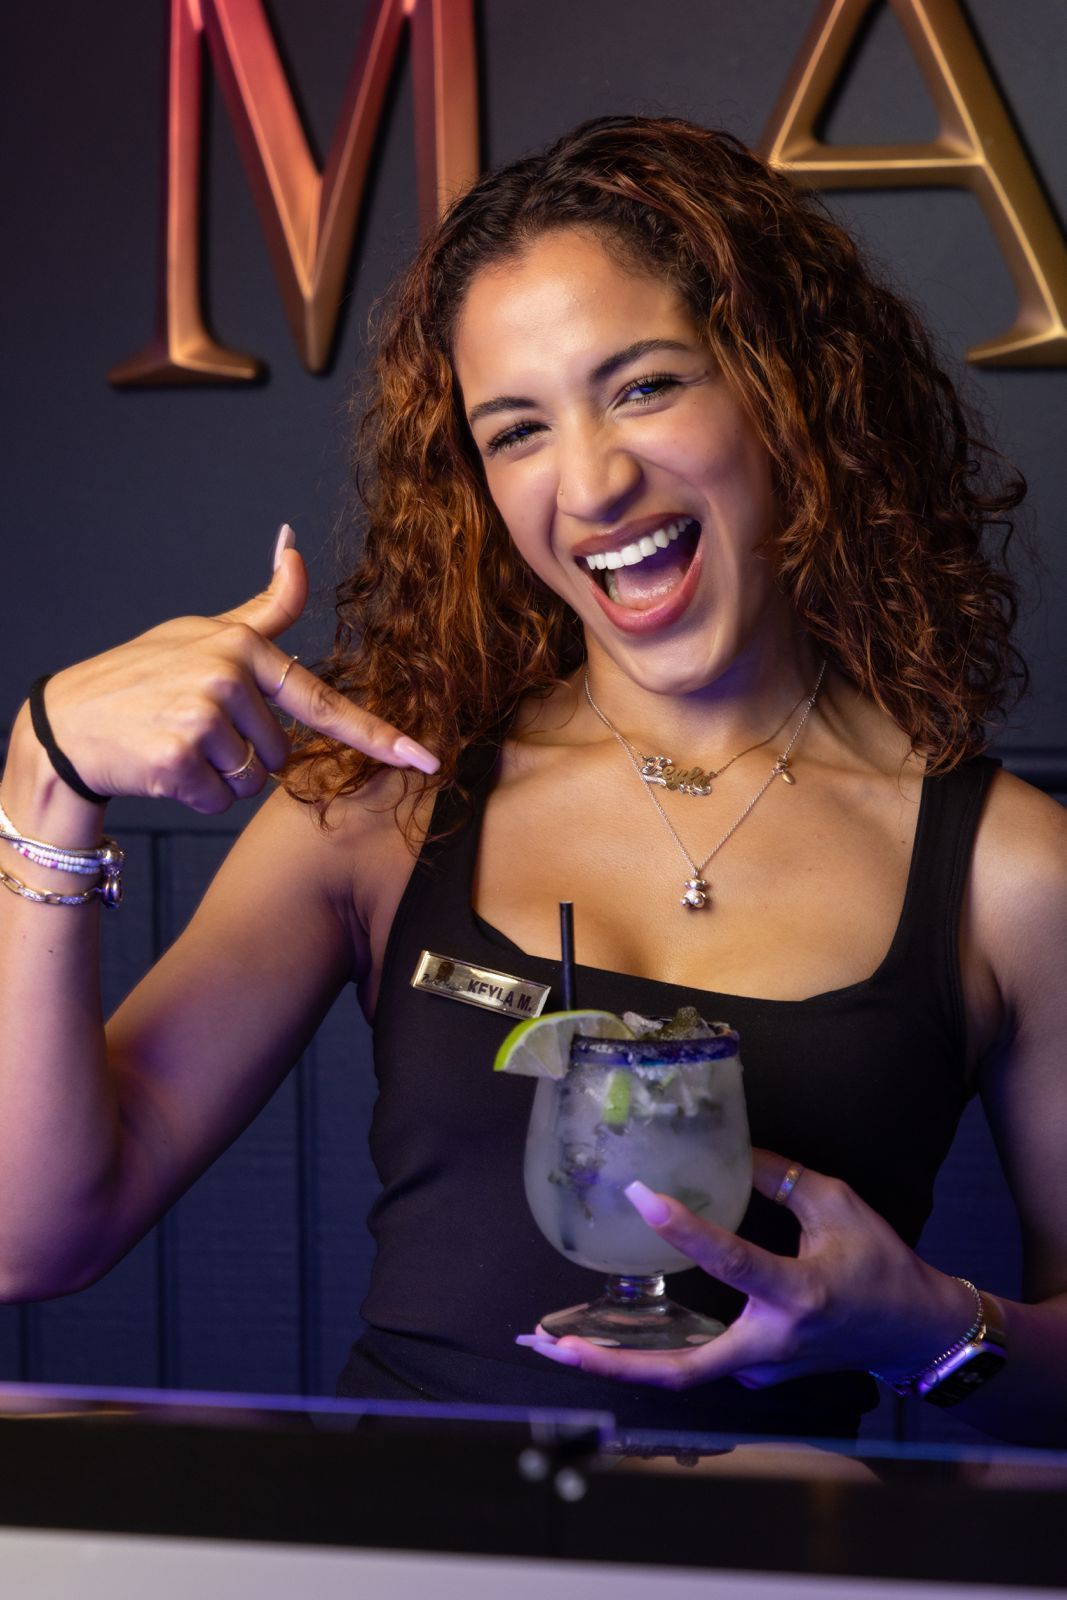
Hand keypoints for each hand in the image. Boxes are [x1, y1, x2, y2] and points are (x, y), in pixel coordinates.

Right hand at [37, 527, 438, 813]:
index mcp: (244, 648)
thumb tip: (294, 544)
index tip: (427, 759)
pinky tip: (162, 767)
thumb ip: (264, 608)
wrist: (68, 720)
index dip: (379, 735)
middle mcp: (228, 678)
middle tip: (194, 729)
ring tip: (177, 745)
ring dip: (219, 778)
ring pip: (252, 782)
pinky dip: (193, 795)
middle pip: (282, 755)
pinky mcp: (179, 759)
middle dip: (245, 754)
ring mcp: (203, 717)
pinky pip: (218, 801)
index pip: (323, 700)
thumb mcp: (205, 634)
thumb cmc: (143, 676)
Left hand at [518, 1150, 977, 1390]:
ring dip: (615, 1362)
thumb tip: (725, 1141)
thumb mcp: (838, 1204)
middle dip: (609, 1362)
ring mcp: (760, 1369)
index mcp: (798, 1295)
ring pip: (680, 1372)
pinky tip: (603, 1336)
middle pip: (680, 1368)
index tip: (642, 1196)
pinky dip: (647, 1350)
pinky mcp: (754, 1371)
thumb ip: (778, 1175)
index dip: (684, 1229)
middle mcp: (770, 1345)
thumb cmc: (880, 1265)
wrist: (914, 1332)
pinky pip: (696, 1361)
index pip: (731, 1262)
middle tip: (550, 1343)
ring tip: (554, 1342)